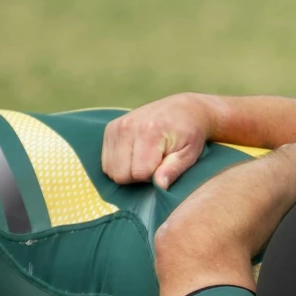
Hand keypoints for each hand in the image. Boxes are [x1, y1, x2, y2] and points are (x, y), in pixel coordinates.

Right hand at [105, 93, 221, 189]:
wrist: (183, 109)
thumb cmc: (189, 134)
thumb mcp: (189, 154)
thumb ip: (173, 170)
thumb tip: (159, 186)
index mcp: (149, 132)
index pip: (139, 174)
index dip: (152, 177)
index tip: (163, 166)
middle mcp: (128, 127)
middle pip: (120, 174)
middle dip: (137, 176)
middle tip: (154, 164)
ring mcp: (116, 126)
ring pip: (110, 169)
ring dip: (127, 170)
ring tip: (144, 159)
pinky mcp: (110, 128)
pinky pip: (106, 161)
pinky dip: (119, 163)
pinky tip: (134, 154)